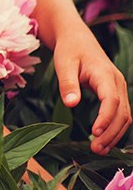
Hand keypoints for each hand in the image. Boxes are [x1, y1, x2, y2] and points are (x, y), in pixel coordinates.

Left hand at [54, 30, 130, 152]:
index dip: (106, 118)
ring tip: (98, 150)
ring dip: (114, 134)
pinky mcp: (116, 93)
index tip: (94, 133)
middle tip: (94, 149)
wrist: (77, 39)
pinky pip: (121, 114)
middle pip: (122, 112)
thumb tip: (71, 104)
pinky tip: (104, 141)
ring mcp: (119, 88)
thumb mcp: (63, 64)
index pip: (112, 100)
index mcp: (104, 74)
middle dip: (111, 133)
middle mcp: (117, 82)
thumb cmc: (69, 50)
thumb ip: (68, 84)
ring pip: (125, 116)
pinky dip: (115, 129)